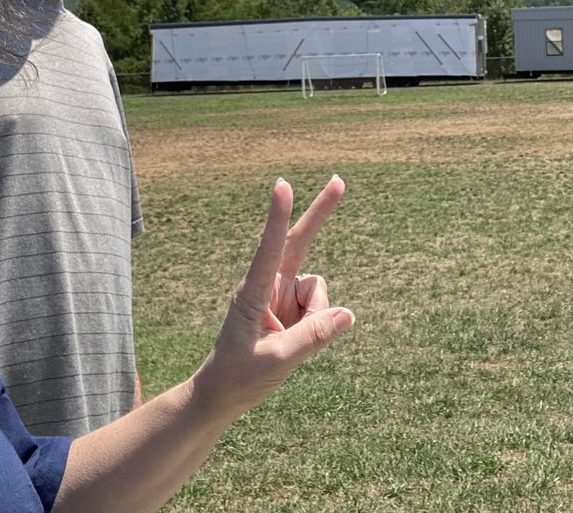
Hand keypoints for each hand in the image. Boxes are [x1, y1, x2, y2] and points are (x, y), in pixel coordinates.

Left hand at [194, 176, 354, 419]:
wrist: (224, 393)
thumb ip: (313, 337)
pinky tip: (295, 340)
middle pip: (297, 241)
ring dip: (316, 316)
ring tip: (288, 343)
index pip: (270, 248)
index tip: (282, 185)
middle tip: (338, 180)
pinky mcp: (290, 305)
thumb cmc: (240, 376)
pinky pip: (320, 307)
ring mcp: (280, 293)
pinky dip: (318, 323)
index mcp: (252, 291)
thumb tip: (348, 314)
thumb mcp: (277, 361)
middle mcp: (267, 284)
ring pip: (318, 291)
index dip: (278, 216)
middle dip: (319, 213)